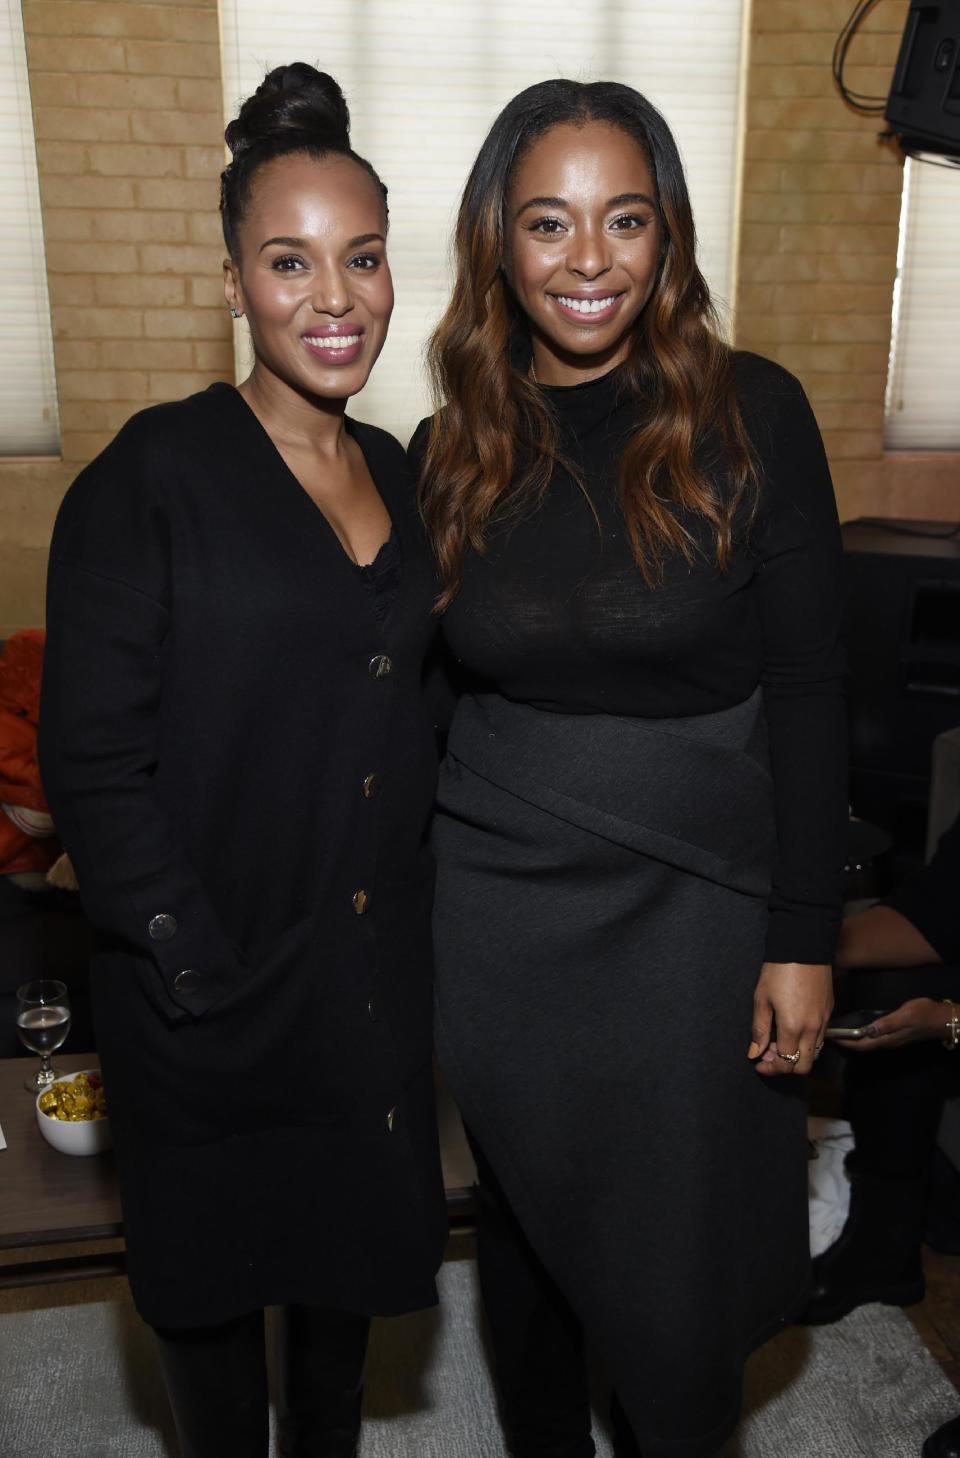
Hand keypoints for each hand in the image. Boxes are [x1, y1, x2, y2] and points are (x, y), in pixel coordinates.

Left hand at [748, 961, 832, 1075]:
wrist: (803, 947)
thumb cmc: (779, 970)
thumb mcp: (761, 999)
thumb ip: (759, 1030)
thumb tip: (754, 1052)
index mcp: (793, 1026)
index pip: (785, 1062)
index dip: (770, 1068)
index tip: (759, 1063)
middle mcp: (812, 1028)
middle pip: (804, 1066)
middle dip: (785, 1068)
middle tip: (769, 1055)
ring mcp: (824, 1021)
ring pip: (815, 1054)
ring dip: (798, 1056)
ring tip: (779, 1043)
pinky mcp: (829, 1012)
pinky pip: (821, 1038)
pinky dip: (807, 1044)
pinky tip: (793, 1031)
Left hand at [836, 997, 952, 1050]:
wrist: (941, 1019)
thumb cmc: (923, 1014)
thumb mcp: (905, 1015)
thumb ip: (887, 1023)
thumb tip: (868, 1030)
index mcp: (888, 1038)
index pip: (862, 1044)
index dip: (846, 1042)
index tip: (831, 1037)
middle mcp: (888, 1042)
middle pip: (862, 1046)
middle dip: (846, 1042)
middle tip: (830, 1034)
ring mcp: (892, 1039)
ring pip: (868, 1044)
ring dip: (853, 1041)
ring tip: (840, 1033)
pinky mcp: (894, 1035)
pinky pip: (873, 1039)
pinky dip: (862, 1036)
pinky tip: (858, 1030)